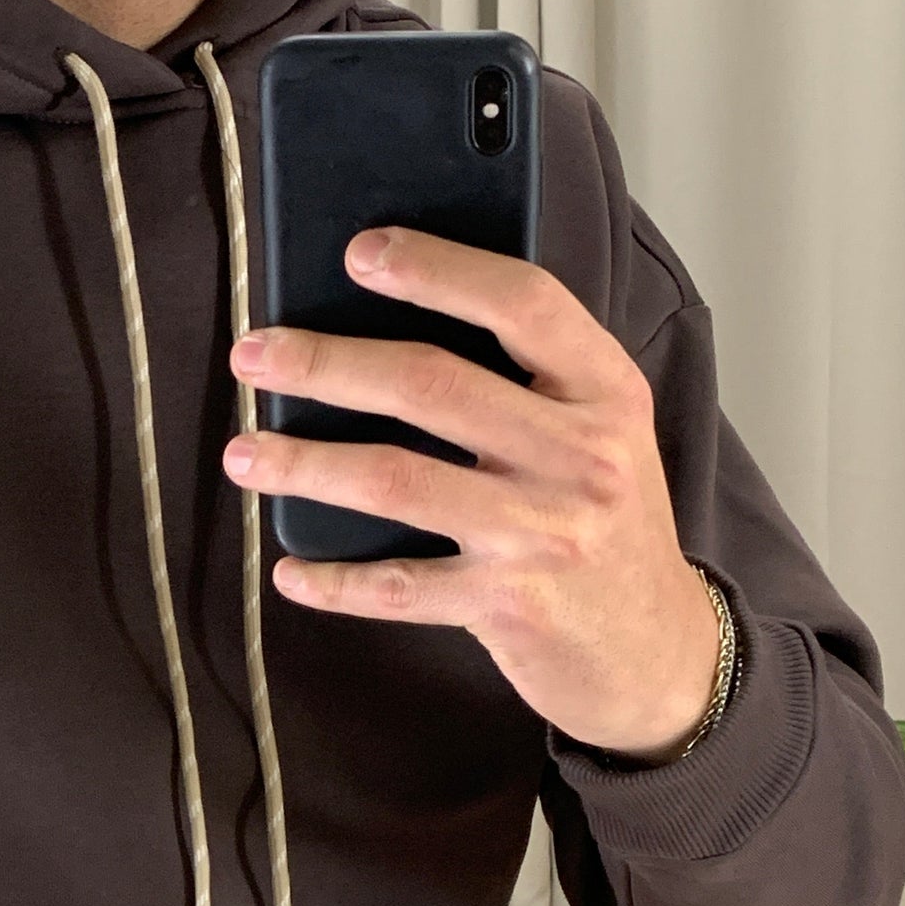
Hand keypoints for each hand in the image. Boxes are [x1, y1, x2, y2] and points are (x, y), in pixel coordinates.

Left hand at [223, 226, 721, 760]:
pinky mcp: (508, 607)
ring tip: (245, 454)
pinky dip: (334, 580)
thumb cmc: (610, 528)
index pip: (522, 303)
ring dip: (304, 464)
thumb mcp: (603, 435)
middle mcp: (580, 456)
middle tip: (255, 355)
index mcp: (605, 392)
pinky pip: (397, 587)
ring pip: (395, 479)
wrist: (659, 653)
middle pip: (430, 384)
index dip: (437, 270)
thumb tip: (394, 323)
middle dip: (326, 363)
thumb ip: (532, 380)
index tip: (359, 252)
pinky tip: (290, 569)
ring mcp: (542, 534)